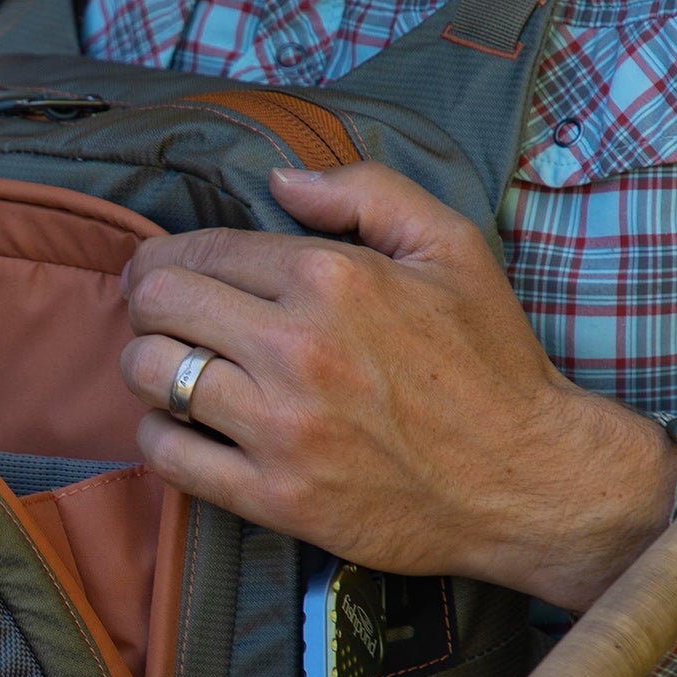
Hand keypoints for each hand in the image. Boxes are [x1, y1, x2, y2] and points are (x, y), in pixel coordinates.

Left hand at [118, 163, 676, 611]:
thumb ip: (365, 191)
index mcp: (332, 277)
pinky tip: (185, 425)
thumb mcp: (451, 246)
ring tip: (174, 367)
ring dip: (150, 365)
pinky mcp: (276, 497)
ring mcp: (282, 427)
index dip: (170, 256)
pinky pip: (169, 455)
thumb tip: (280, 180)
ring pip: (151, 374)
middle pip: (158, 303)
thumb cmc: (490, 361)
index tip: (168, 270)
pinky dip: (160, 434)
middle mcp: (297, 348)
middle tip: (165, 315)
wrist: (526, 479)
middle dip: (149, 301)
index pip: (200, 249)